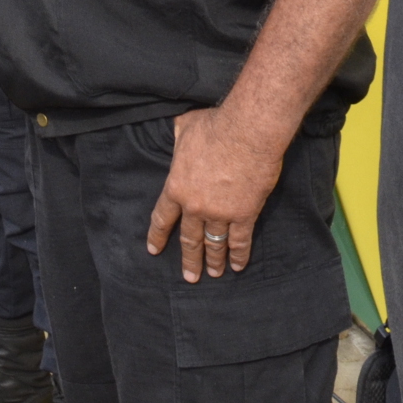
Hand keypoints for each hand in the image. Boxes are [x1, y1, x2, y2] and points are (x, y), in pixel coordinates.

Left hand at [145, 106, 286, 281]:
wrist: (247, 132)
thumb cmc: (215, 126)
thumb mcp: (185, 128)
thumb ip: (177, 136)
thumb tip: (175, 129)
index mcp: (176, 187)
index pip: (162, 218)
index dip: (157, 236)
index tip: (155, 250)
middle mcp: (195, 206)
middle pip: (189, 239)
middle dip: (189, 260)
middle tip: (189, 276)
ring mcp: (220, 213)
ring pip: (214, 243)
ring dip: (214, 261)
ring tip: (214, 274)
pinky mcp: (244, 214)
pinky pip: (240, 240)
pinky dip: (239, 255)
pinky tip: (238, 265)